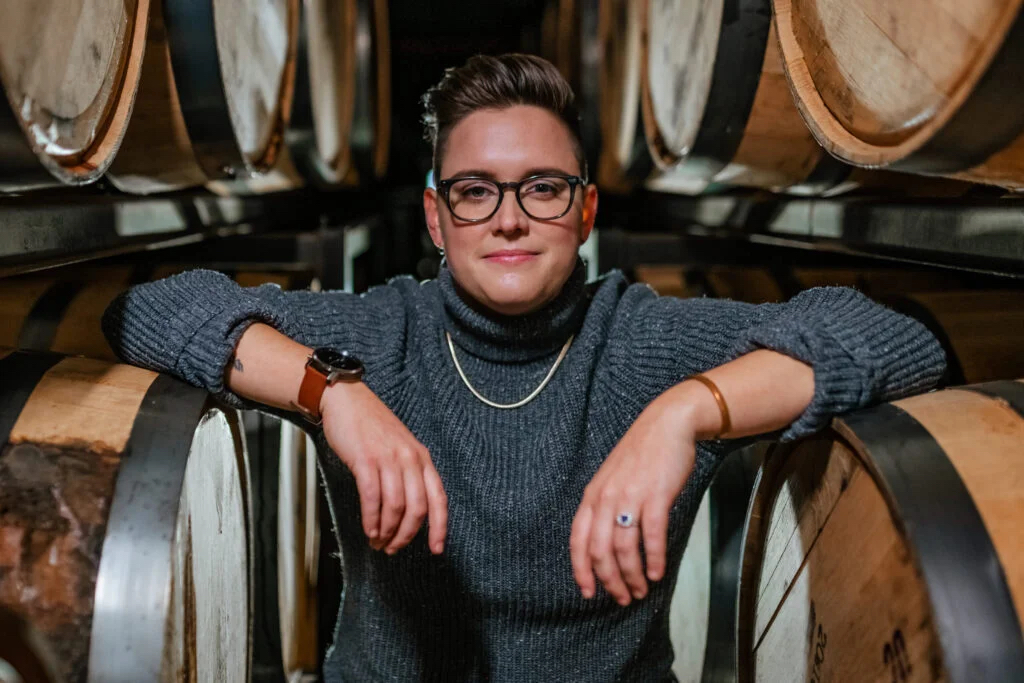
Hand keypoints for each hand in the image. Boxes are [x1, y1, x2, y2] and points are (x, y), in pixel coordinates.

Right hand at [320, 382, 446, 554]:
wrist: (346, 401)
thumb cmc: (371, 426)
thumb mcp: (400, 448)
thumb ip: (409, 474)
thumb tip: (409, 512)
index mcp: (422, 458)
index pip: (438, 499)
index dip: (439, 527)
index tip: (436, 549)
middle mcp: (410, 459)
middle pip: (417, 509)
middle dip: (405, 536)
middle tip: (392, 548)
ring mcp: (388, 459)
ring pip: (395, 507)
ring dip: (385, 531)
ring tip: (377, 542)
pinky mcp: (366, 460)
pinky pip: (372, 497)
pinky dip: (371, 519)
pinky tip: (368, 529)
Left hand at [570, 386, 697, 605]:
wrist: (667, 424)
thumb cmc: (642, 454)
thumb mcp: (612, 479)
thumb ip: (606, 507)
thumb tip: (607, 544)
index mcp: (592, 495)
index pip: (578, 540)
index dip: (581, 570)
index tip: (587, 592)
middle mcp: (606, 498)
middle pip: (599, 551)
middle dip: (610, 581)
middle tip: (622, 598)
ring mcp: (630, 496)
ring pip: (624, 548)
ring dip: (632, 575)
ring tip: (641, 590)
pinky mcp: (655, 496)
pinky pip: (652, 535)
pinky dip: (653, 559)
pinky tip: (657, 573)